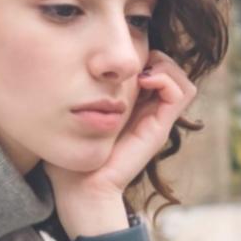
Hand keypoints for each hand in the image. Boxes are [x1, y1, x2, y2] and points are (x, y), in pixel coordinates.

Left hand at [46, 50, 197, 236]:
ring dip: (165, 64)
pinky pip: (182, 93)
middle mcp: (146, 111)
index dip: (140, 51)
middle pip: (169, 68)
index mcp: (128, 106)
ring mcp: (156, 120)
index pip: (150, 66)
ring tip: (141, 70)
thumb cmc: (68, 156)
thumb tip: (58, 63)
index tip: (113, 56)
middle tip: (130, 59)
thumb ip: (70, 93)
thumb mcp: (68, 115)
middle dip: (154, 53)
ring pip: (180, 78)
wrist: (80, 188)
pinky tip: (143, 79)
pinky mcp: (159, 128)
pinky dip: (167, 78)